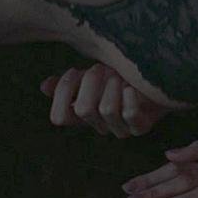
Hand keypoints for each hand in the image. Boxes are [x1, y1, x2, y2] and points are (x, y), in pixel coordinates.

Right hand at [40, 63, 168, 137]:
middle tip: (99, 68)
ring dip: (111, 87)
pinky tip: (130, 87)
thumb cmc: (120, 77)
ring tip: (118, 76)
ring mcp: (120, 129)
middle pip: (83, 109)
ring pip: (106, 110)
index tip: (74, 72)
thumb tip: (44, 86)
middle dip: (90, 83)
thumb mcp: (91, 77)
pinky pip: (129, 115)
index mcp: (82, 116)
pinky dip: (129, 99)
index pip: (59, 117)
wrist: (154, 81)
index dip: (63, 94)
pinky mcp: (140, 127)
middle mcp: (98, 126)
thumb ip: (69, 82)